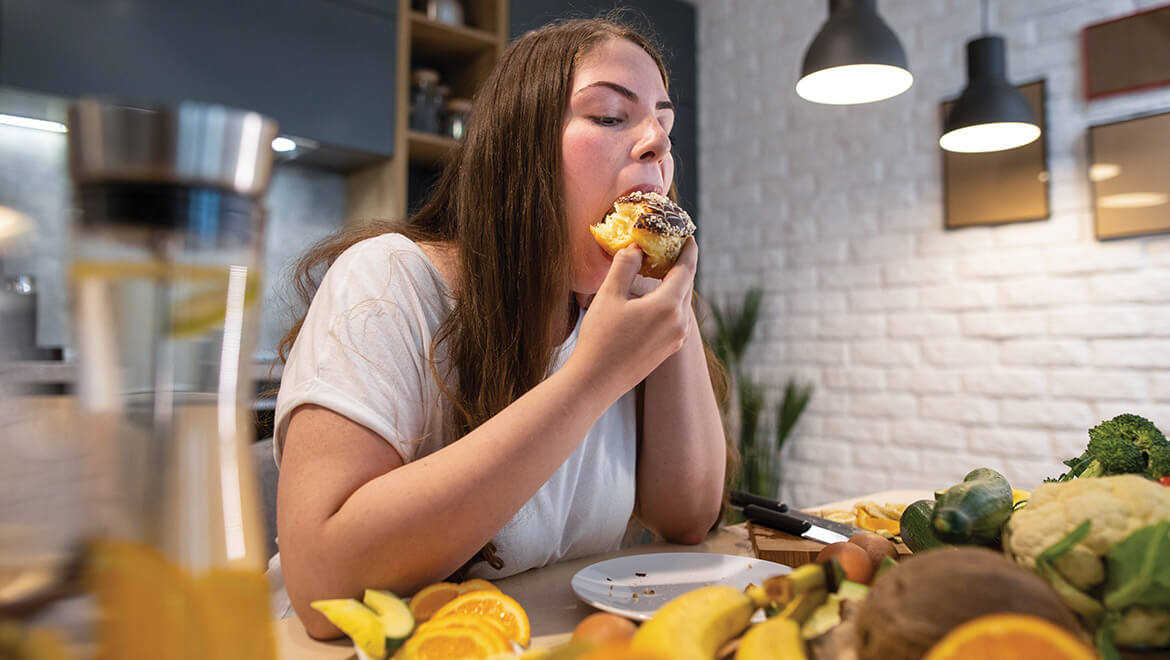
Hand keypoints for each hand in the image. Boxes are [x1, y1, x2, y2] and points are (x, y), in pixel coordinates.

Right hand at [571, 238, 696, 395]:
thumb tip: (637, 248)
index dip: (688, 250)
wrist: (596, 381)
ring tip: (662, 269)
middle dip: (681, 265)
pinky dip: (669, 302)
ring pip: (681, 303)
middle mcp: (679, 323)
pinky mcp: (669, 349)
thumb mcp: (609, 295)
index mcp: (668, 306)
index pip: (686, 269)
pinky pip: (676, 318)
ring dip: (674, 284)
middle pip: (686, 286)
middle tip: (672, 247)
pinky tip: (655, 297)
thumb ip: (626, 265)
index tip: (688, 235)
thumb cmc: (600, 338)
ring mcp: (676, 339)